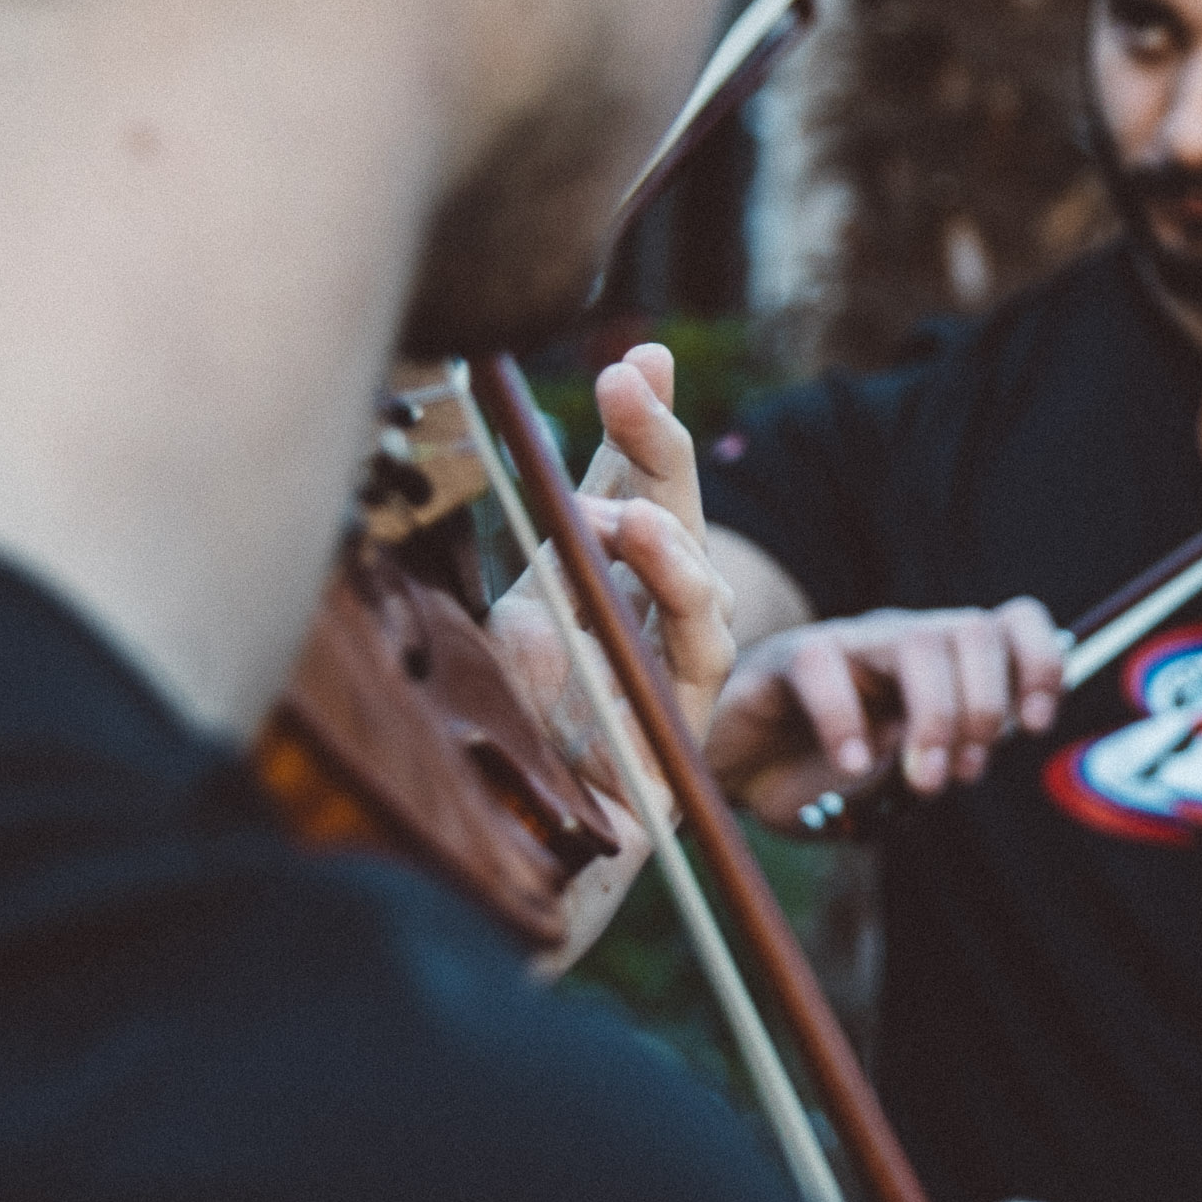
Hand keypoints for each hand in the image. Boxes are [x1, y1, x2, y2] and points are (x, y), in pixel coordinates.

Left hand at [486, 341, 734, 770]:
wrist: (505, 845)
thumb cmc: (500, 740)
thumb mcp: (500, 631)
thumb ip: (530, 576)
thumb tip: (540, 523)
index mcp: (590, 581)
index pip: (623, 486)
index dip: (637, 423)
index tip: (642, 356)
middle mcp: (642, 613)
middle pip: (667, 510)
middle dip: (654, 438)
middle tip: (631, 378)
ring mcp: (673, 663)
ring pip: (699, 574)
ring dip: (661, 524)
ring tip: (620, 506)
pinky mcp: (688, 718)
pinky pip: (702, 644)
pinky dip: (680, 589)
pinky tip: (648, 545)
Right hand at [708, 596, 1065, 817]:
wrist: (735, 776)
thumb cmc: (822, 776)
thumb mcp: (894, 782)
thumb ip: (938, 766)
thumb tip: (970, 757)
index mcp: (941, 667)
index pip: (1010, 625)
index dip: (1039, 663)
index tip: (1036, 724)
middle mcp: (901, 642)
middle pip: (973, 630)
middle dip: (984, 706)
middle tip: (962, 773)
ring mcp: (847, 645)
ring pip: (916, 640)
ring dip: (935, 716)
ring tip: (921, 778)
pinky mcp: (788, 658)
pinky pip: (823, 666)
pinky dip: (846, 721)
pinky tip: (850, 766)